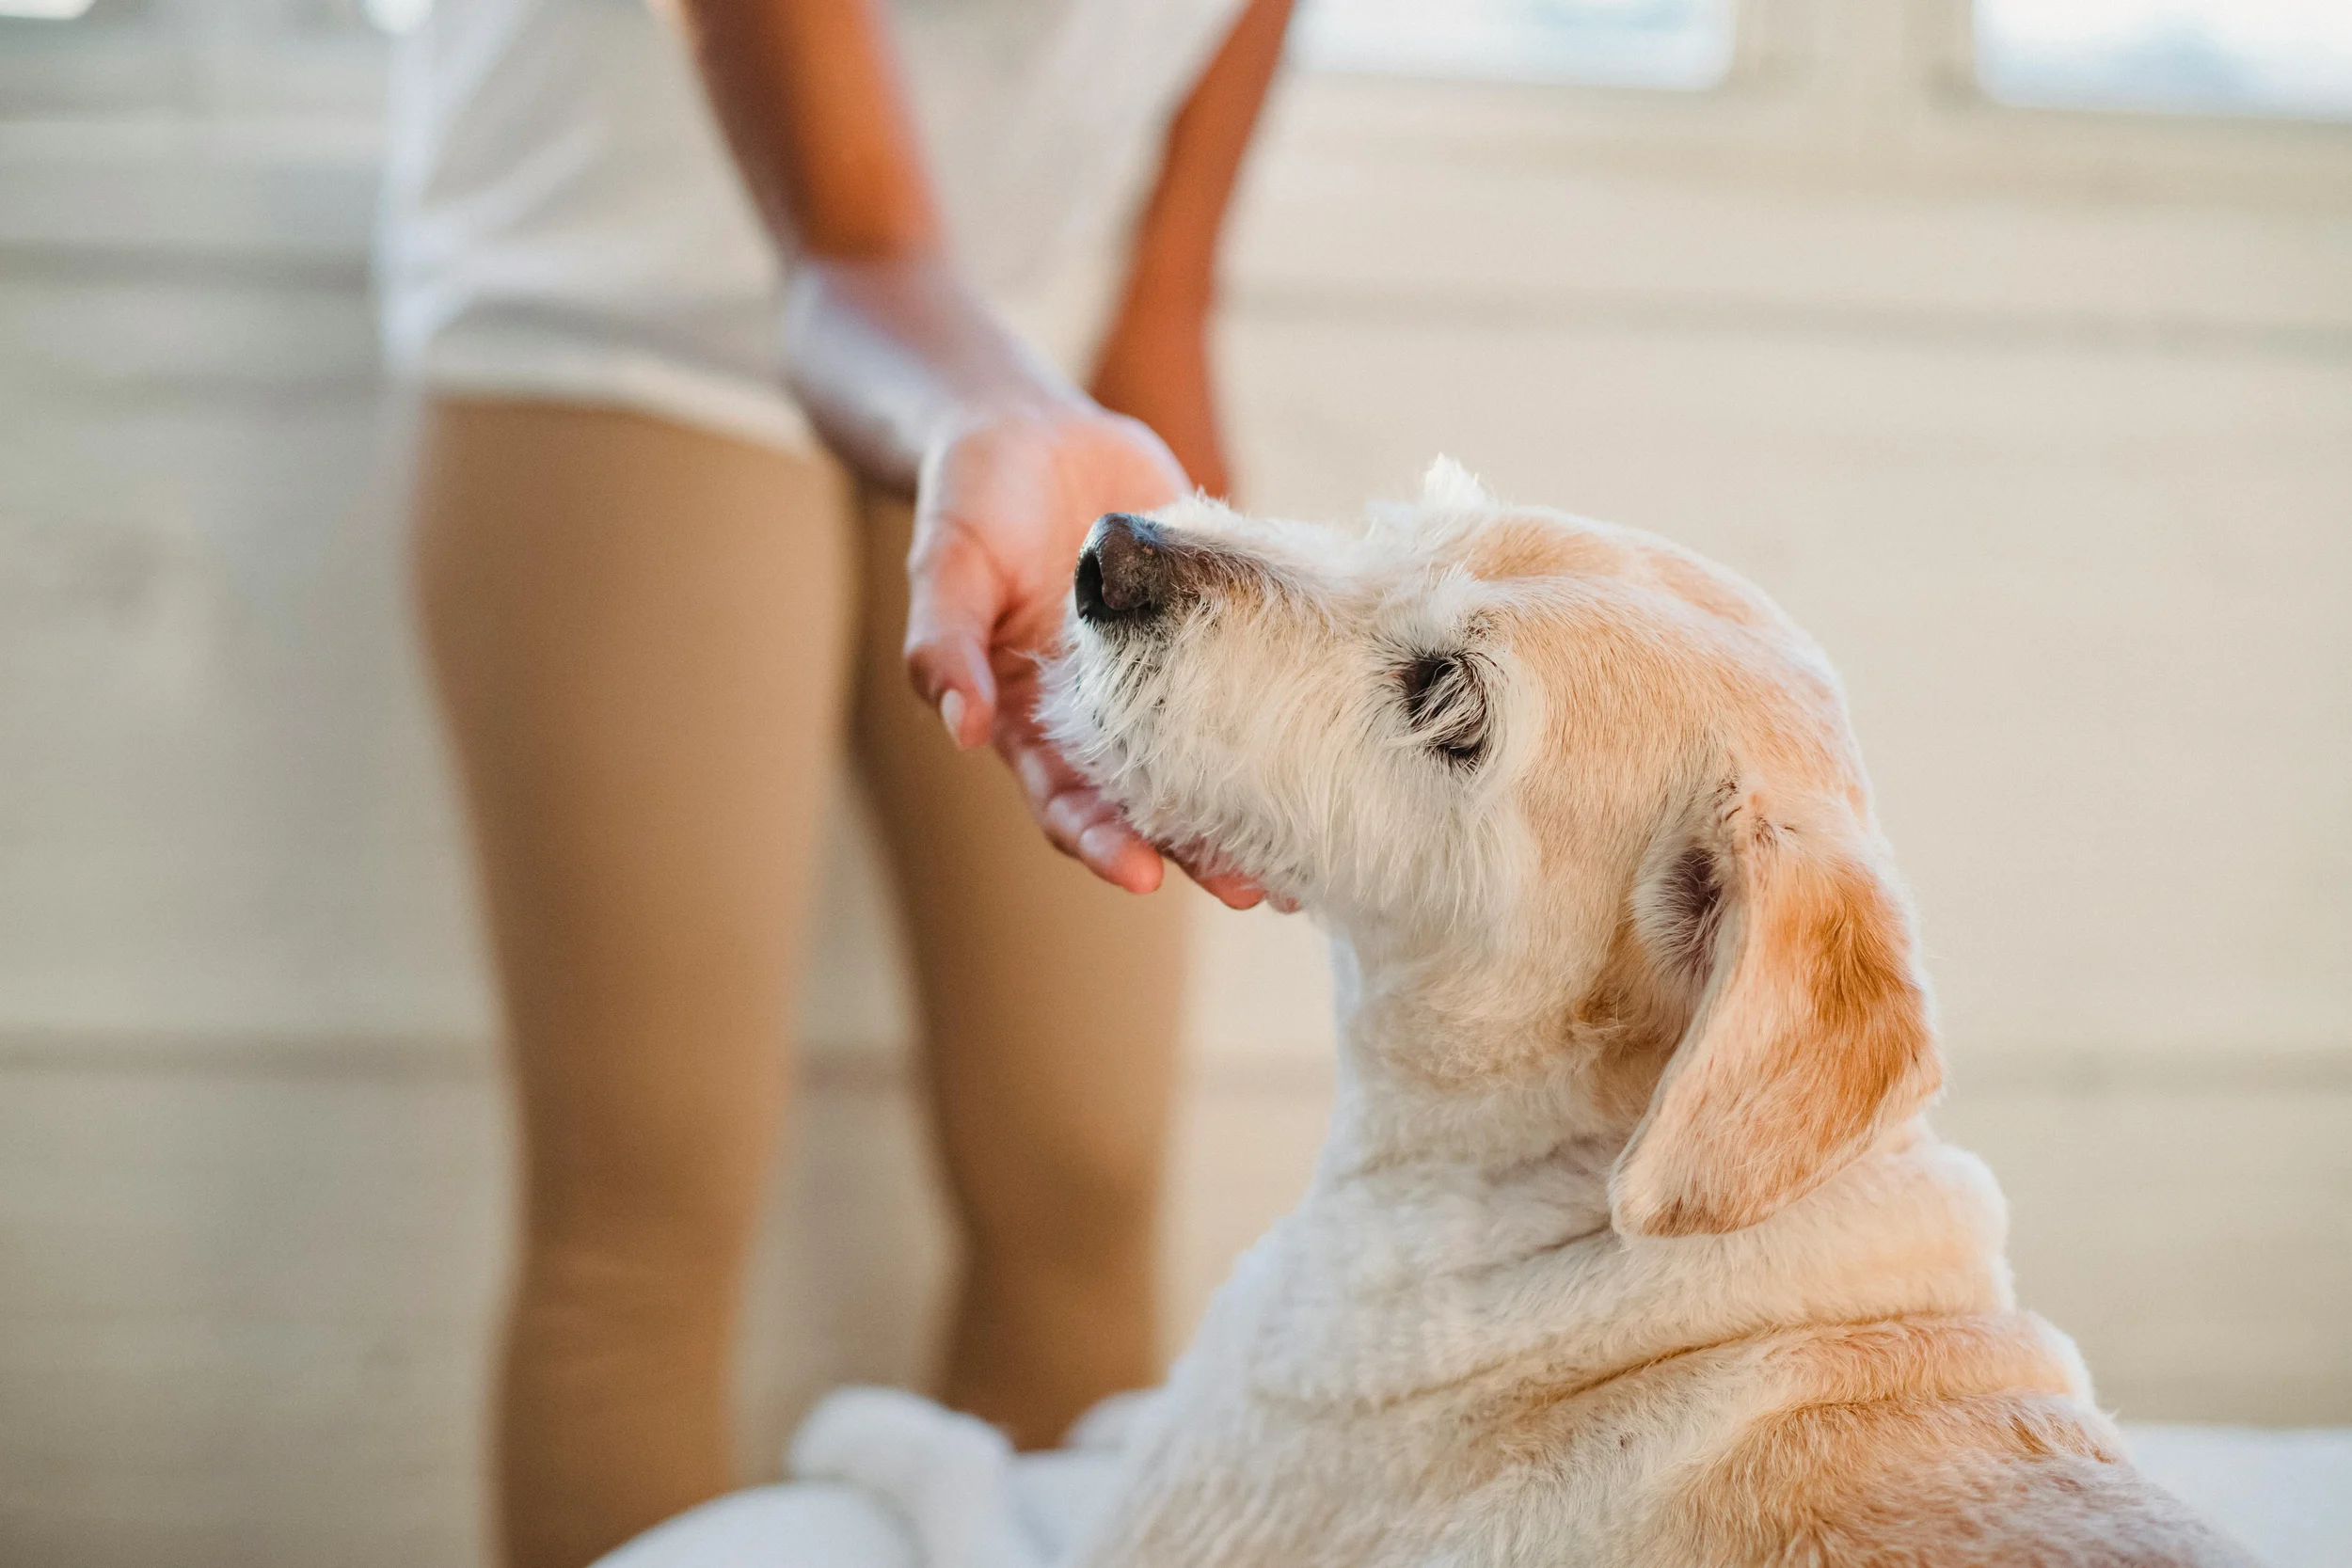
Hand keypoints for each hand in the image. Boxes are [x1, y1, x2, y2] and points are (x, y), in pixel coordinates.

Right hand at [902, 402, 1268, 908]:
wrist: (1024, 429)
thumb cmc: (968, 499)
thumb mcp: (946, 563)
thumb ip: (943, 640)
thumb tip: (958, 726)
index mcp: (1031, 719)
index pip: (1065, 801)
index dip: (1102, 842)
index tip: (1145, 876)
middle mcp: (1103, 714)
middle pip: (1152, 803)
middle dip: (1201, 851)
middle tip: (1256, 891)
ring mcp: (1165, 675)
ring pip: (1215, 757)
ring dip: (1258, 807)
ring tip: (1312, 854)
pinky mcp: (1213, 625)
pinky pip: (1256, 676)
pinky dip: (1294, 710)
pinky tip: (1344, 740)